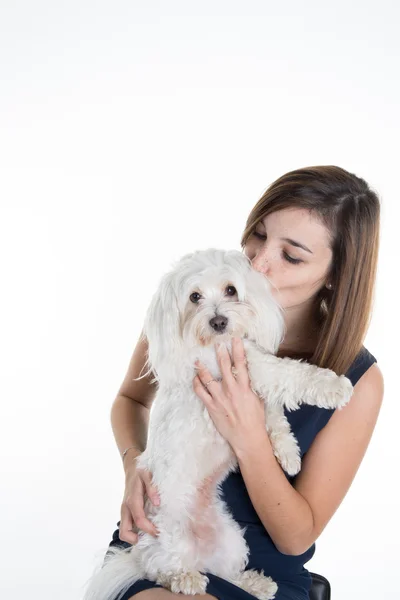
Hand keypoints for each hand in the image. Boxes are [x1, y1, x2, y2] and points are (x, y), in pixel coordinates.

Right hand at [119, 463, 159, 544]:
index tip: (159, 533)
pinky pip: (127, 527)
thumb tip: (157, 503)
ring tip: (150, 537)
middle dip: (137, 540)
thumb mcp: (147, 475)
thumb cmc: (141, 472)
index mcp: (132, 500)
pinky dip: (135, 533)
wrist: (131, 468)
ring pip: (124, 532)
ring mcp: (124, 512)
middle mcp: (126, 508)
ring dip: (135, 538)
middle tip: (152, 539)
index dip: (149, 529)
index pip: (139, 520)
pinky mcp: (126, 513)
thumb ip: (152, 487)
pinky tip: (147, 530)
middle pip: (124, 532)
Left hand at [193, 337, 266, 454]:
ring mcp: (220, 398)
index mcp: (244, 387)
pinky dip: (196, 384)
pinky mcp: (212, 407)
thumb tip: (247, 375)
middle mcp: (231, 390)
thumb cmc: (255, 419)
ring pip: (208, 378)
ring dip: (201, 368)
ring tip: (197, 360)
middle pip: (223, 366)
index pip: (241, 364)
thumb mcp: (258, 399)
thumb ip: (250, 386)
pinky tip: (195, 378)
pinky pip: (200, 392)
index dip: (238, 350)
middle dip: (220, 353)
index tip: (235, 339)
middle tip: (216, 343)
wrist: (247, 438)